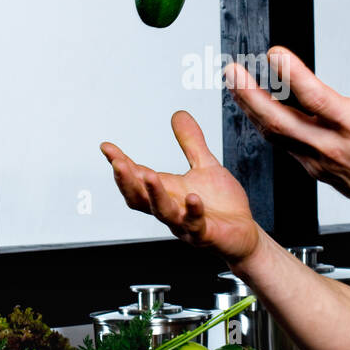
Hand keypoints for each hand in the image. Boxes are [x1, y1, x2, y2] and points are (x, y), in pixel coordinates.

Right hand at [100, 111, 263, 265]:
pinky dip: (193, 211)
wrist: (244, 233)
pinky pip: (195, 224)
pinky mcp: (204, 234)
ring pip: (162, 212)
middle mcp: (170, 209)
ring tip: (149, 175)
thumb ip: (190, 143)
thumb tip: (178, 114)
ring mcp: (185, 224)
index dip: (120, 163)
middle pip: (139, 198)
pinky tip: (193, 198)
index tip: (106, 147)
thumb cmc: (222, 204)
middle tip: (117, 163)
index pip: (137, 177)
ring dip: (154, 194)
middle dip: (127, 181)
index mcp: (167, 192)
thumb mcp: (205, 166)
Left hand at [225, 18, 349, 219]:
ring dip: (251, 108)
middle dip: (251, 95)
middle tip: (232, 70)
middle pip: (280, 121)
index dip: (293, 75)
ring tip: (235, 82)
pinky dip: (265, 125)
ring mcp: (318, 160)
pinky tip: (254, 107)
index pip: (316, 99)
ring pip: (274, 134)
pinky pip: (282, 144)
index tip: (275, 53)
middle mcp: (331, 146)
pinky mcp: (313, 169)